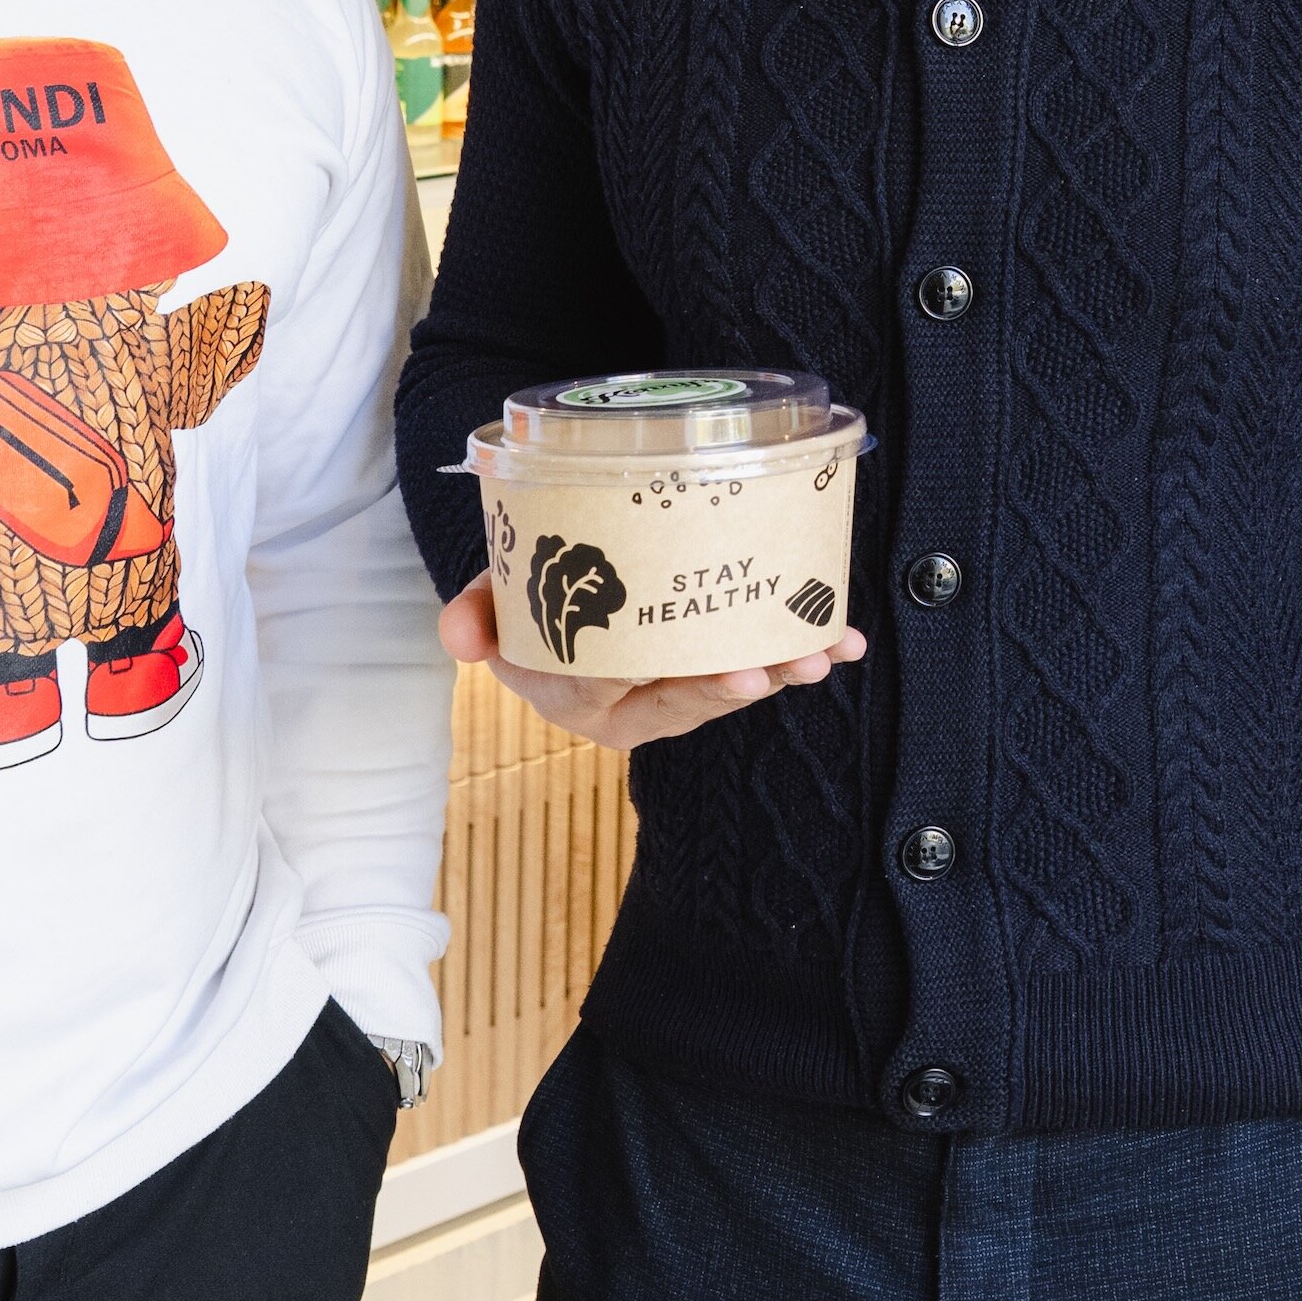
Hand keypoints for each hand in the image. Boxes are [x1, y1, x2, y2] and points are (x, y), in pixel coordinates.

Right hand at [433, 580, 860, 751]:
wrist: (546, 594)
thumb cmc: (524, 592)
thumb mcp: (492, 597)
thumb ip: (476, 612)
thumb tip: (457, 637)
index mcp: (573, 693)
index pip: (629, 694)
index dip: (682, 685)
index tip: (728, 671)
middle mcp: (625, 708)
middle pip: (690, 699)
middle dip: (742, 681)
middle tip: (785, 665)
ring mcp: (669, 694)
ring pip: (728, 686)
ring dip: (783, 670)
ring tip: (825, 650)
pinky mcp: (702, 674)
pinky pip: (751, 668)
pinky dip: (798, 654)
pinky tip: (844, 641)